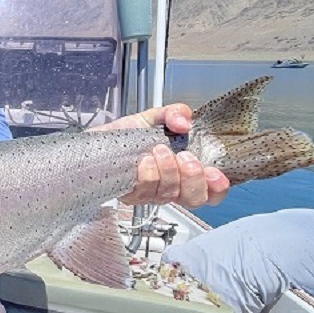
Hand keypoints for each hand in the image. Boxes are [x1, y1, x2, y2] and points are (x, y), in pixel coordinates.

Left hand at [94, 104, 229, 206]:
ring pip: (167, 194)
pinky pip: (144, 191)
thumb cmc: (128, 134)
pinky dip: (147, 174)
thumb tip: (184, 122)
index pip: (210, 191)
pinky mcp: (129, 194)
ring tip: (157, 150)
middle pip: (193, 199)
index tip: (214, 174)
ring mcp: (149, 193)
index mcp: (183, 172)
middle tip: (184, 157)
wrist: (97, 139)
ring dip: (167, 171)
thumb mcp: (155, 117)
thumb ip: (174, 114)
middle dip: (193, 178)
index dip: (216, 188)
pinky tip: (143, 161)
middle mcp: (169, 187)